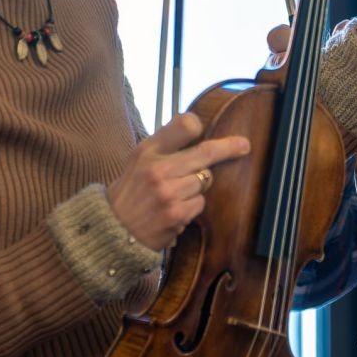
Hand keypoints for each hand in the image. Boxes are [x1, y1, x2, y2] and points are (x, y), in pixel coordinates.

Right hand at [106, 113, 249, 250]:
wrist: (111, 230)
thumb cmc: (130, 192)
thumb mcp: (138, 159)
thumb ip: (164, 145)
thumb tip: (195, 127)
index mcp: (148, 150)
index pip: (182, 125)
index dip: (195, 126)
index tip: (204, 127)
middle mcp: (159, 169)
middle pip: (206, 153)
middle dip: (229, 148)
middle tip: (244, 145)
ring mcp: (169, 193)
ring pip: (204, 181)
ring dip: (196, 188)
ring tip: (173, 194)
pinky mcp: (177, 215)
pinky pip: (199, 204)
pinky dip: (191, 207)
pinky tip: (173, 210)